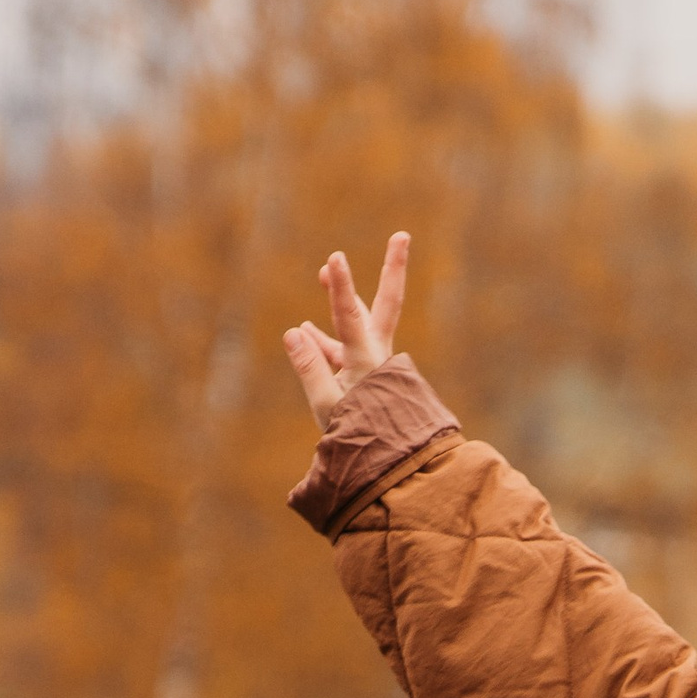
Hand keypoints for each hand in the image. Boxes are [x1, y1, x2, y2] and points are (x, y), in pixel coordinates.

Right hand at [284, 232, 409, 427]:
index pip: (350, 317)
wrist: (386, 462)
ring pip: (354, 323)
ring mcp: (373, 360)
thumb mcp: (325, 405)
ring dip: (339, 303)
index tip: (335, 259)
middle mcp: (375, 353)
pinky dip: (323, 343)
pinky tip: (306, 334)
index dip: (340, 288)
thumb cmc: (356, 434)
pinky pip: (340, 349)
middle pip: (385, 303)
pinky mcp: (366, 372)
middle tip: (402, 235)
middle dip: (392, 268)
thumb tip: (294, 331)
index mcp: (366, 360)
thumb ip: (309, 367)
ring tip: (321, 274)